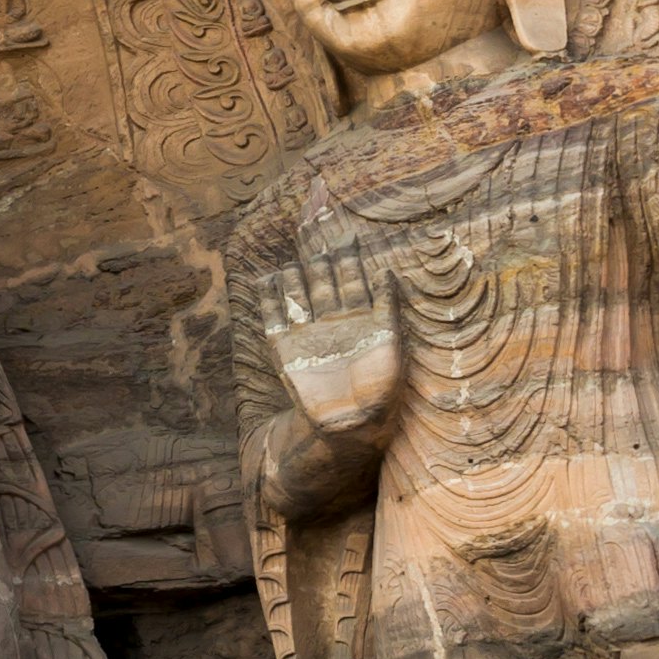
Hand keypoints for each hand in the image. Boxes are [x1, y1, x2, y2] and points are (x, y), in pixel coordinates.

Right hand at [261, 245, 400, 434]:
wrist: (351, 424)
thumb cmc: (380, 389)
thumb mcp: (393, 345)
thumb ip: (387, 308)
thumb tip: (386, 271)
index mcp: (361, 319)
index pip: (352, 278)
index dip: (348, 257)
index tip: (346, 233)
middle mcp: (334, 323)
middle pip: (324, 282)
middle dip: (320, 260)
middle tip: (316, 236)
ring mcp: (309, 335)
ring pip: (299, 296)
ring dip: (294, 278)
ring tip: (289, 260)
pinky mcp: (286, 350)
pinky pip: (274, 319)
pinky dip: (268, 300)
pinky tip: (265, 281)